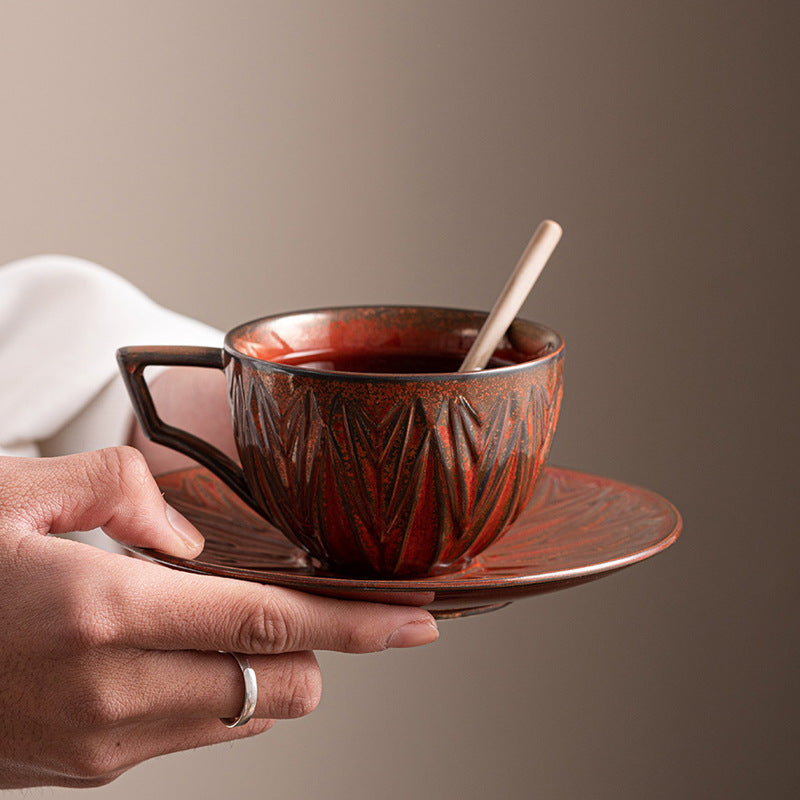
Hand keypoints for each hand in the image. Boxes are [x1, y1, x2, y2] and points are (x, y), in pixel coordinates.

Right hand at [0, 449, 437, 788]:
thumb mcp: (16, 492)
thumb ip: (119, 492)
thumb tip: (186, 540)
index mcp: (103, 615)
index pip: (273, 628)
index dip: (359, 626)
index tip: (418, 622)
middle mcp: (113, 695)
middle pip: (281, 687)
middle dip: (316, 648)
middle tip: (304, 598)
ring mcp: (99, 745)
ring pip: (244, 716)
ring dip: (263, 669)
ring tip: (228, 618)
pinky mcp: (83, 769)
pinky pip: (191, 734)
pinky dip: (215, 691)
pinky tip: (179, 648)